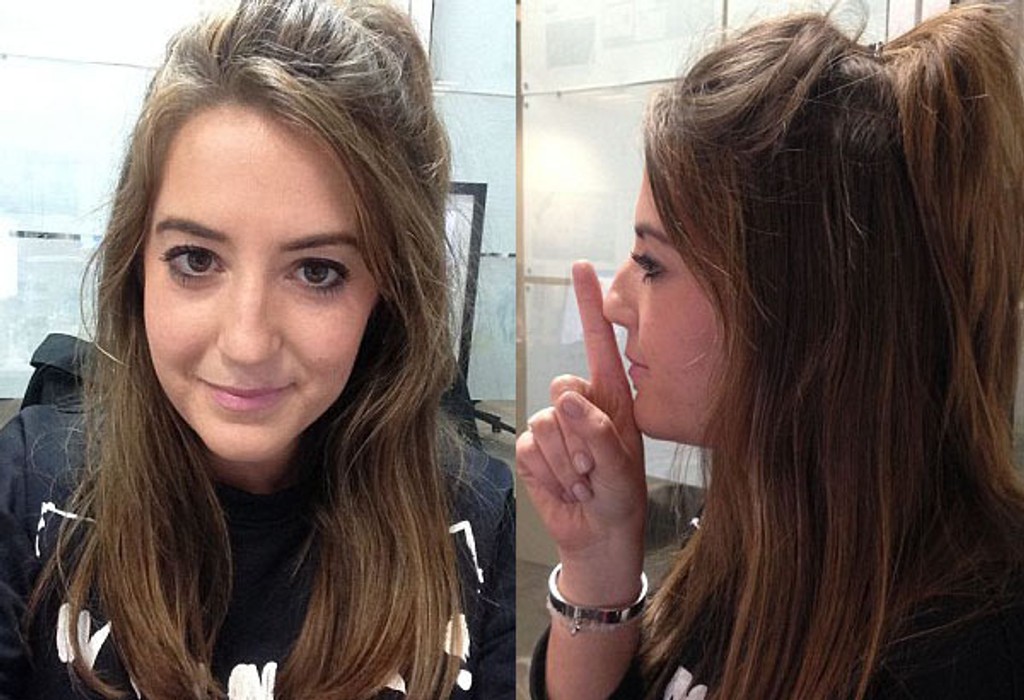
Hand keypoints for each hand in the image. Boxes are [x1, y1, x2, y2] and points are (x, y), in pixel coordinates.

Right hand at [516, 261, 646, 603]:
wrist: (597, 537)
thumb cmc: (623, 498)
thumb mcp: (624, 468)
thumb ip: (600, 432)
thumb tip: (565, 399)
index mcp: (612, 396)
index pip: (598, 341)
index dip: (588, 304)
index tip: (582, 266)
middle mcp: (581, 403)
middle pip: (562, 386)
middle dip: (580, 434)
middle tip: (597, 468)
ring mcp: (554, 426)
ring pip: (545, 424)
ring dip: (567, 462)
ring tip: (585, 482)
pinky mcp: (531, 449)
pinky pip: (528, 447)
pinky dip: (549, 473)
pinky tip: (565, 487)